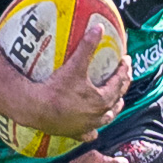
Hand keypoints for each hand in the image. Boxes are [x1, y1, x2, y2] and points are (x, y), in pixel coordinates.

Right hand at [15, 23, 131, 139]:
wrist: (36, 109)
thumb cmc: (56, 89)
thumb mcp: (74, 66)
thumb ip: (87, 46)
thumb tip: (99, 28)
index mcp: (102, 99)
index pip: (119, 82)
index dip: (124, 69)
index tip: (126, 60)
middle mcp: (98, 115)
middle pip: (116, 100)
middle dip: (121, 88)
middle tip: (122, 77)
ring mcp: (87, 126)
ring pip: (106, 118)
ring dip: (112, 109)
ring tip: (114, 102)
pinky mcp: (75, 133)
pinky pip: (88, 134)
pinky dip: (92, 131)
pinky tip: (92, 130)